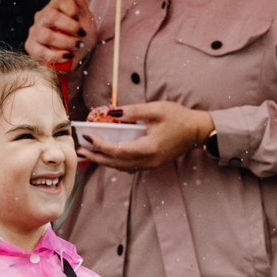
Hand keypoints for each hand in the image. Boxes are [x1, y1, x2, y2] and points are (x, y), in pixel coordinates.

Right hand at [25, 0, 93, 68]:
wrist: (75, 57)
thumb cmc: (79, 36)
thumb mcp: (85, 19)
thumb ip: (80, 0)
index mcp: (55, 6)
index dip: (71, 6)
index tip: (79, 18)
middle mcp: (42, 16)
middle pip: (51, 16)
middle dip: (69, 26)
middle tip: (81, 35)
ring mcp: (35, 32)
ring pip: (46, 35)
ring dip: (65, 42)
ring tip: (77, 47)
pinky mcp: (31, 47)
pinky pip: (41, 51)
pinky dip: (56, 55)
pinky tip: (67, 56)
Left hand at [77, 101, 217, 171]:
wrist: (197, 131)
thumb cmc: (178, 118)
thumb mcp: (156, 109)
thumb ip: (133, 112)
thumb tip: (111, 113)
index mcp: (149, 148)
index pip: (118, 150)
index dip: (101, 145)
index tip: (88, 136)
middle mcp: (148, 161)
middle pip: (116, 163)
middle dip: (96, 157)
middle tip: (80, 151)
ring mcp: (150, 165)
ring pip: (121, 167)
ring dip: (104, 161)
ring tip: (88, 154)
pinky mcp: (151, 164)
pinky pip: (129, 166)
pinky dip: (115, 162)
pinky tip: (106, 156)